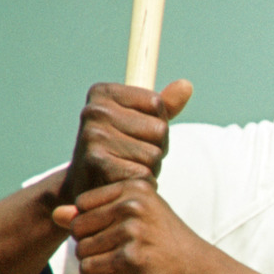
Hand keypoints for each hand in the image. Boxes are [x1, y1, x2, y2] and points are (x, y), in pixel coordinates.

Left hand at [53, 177, 210, 273]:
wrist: (200, 270)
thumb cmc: (167, 243)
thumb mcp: (140, 217)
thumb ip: (99, 210)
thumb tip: (56, 213)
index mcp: (134, 188)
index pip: (82, 204)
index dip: (91, 224)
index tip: (116, 234)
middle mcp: (132, 206)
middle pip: (78, 228)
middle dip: (88, 246)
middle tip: (115, 255)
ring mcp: (131, 232)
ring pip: (82, 252)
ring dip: (92, 266)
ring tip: (116, 269)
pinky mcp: (129, 259)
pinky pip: (89, 271)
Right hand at [61, 79, 192, 204]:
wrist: (87, 188)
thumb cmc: (118, 151)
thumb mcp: (139, 122)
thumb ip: (164, 105)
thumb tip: (186, 85)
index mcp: (103, 92)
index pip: (157, 103)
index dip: (157, 124)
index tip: (136, 133)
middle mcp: (95, 110)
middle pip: (159, 129)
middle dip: (156, 148)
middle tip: (132, 156)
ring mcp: (94, 136)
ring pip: (154, 154)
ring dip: (150, 168)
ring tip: (127, 168)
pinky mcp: (97, 163)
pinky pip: (144, 173)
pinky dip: (142, 182)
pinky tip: (124, 181)